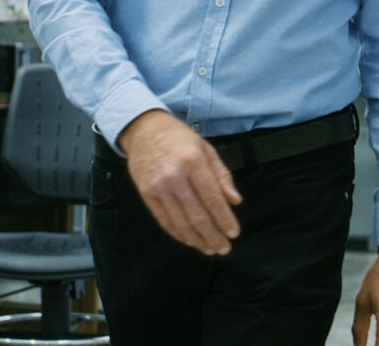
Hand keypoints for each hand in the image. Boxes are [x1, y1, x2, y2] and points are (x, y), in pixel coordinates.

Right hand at [116, 110, 242, 254]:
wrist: (143, 129)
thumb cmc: (179, 138)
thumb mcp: (206, 149)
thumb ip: (222, 175)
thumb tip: (235, 201)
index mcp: (193, 162)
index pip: (213, 198)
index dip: (224, 219)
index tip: (234, 233)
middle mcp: (175, 176)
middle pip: (197, 215)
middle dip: (213, 235)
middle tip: (224, 249)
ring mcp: (158, 187)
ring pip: (180, 222)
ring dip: (197, 240)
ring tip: (210, 249)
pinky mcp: (146, 194)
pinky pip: (164, 221)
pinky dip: (178, 234)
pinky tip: (190, 241)